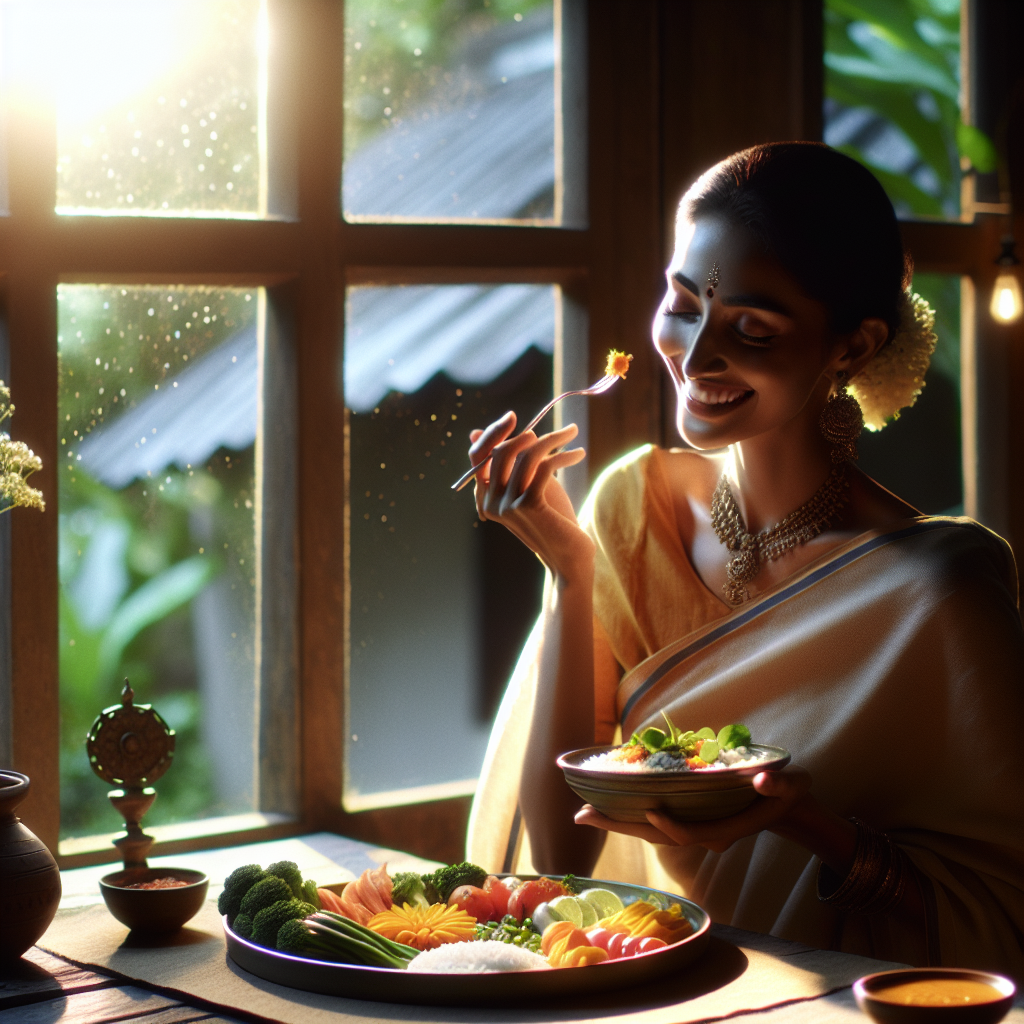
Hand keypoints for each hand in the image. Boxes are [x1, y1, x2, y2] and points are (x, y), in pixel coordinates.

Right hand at [466, 412, 593, 577]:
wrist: (570, 558)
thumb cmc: (553, 521)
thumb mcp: (530, 486)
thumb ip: (511, 461)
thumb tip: (478, 432)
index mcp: (486, 498)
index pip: (478, 456)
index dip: (493, 433)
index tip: (513, 416)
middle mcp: (491, 502)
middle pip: (501, 451)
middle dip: (529, 433)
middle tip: (561, 429)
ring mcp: (507, 505)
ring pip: (526, 455)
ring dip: (554, 439)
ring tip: (573, 435)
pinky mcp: (528, 506)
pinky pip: (543, 466)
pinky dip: (564, 455)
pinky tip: (579, 455)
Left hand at [574, 765, 813, 852]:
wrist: (787, 806)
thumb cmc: (789, 794)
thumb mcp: (792, 786)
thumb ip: (779, 785)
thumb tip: (762, 780)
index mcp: (723, 829)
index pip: (689, 834)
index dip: (670, 825)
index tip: (651, 809)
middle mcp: (702, 834)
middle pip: (655, 835)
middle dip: (619, 826)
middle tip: (581, 816)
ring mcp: (693, 828)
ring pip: (648, 830)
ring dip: (616, 821)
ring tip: (583, 814)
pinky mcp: (688, 818)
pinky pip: (653, 819)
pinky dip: (629, 813)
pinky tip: (607, 804)